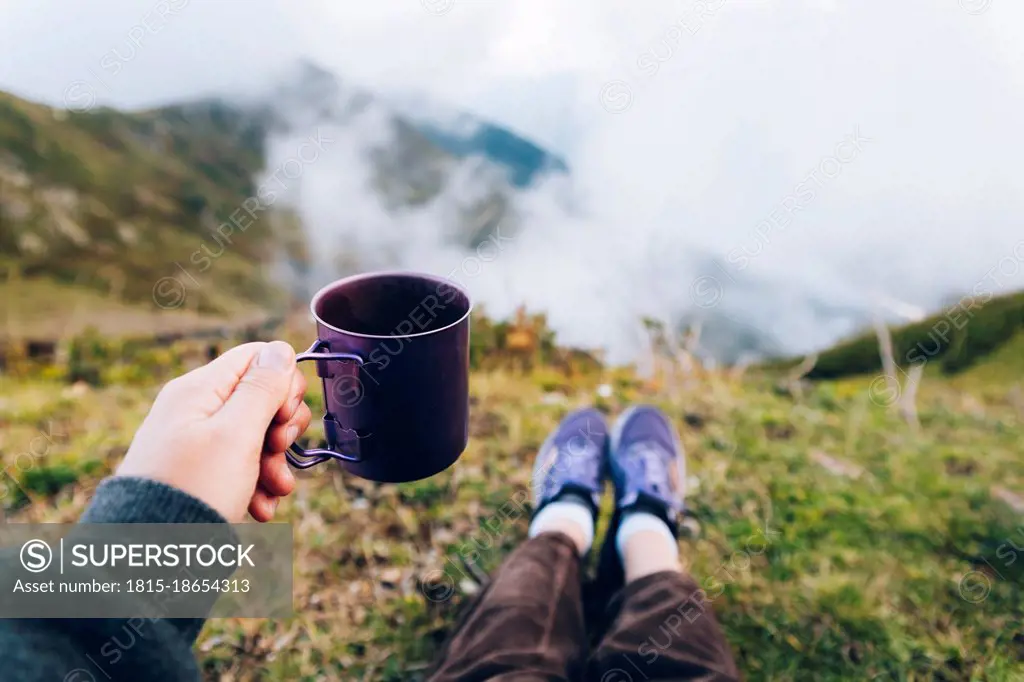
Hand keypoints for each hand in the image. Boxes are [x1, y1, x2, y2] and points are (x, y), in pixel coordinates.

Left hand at [116, 341, 311, 521]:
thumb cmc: (194, 489)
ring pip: (257, 436)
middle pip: (262, 399)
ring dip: (275, 463)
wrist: (150, 552)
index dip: (284, 383)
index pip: (258, 357)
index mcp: (200, 389)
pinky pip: (242, 466)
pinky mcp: (202, 473)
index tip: (283, 417)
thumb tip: (281, 349)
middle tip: (277, 450)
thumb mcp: (236, 434)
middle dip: (283, 428)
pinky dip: (258, 484)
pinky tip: (259, 506)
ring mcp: (199, 442)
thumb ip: (262, 389)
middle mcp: (198, 410)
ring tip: (274, 490)